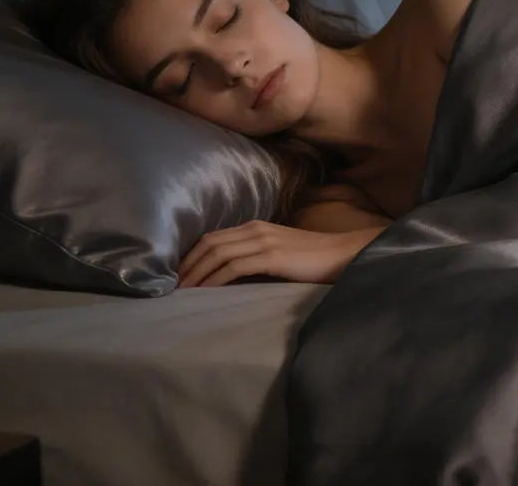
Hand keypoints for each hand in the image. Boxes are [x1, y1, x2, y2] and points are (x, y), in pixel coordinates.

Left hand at [177, 221, 383, 287]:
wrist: (346, 254)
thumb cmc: (315, 259)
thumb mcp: (281, 253)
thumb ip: (257, 257)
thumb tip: (230, 276)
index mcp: (256, 227)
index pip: (213, 238)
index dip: (191, 256)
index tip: (178, 275)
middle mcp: (255, 229)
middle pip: (209, 243)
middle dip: (187, 265)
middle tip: (171, 286)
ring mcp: (264, 241)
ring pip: (216, 253)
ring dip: (196, 273)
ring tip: (183, 291)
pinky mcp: (272, 256)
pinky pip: (233, 267)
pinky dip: (214, 279)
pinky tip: (205, 291)